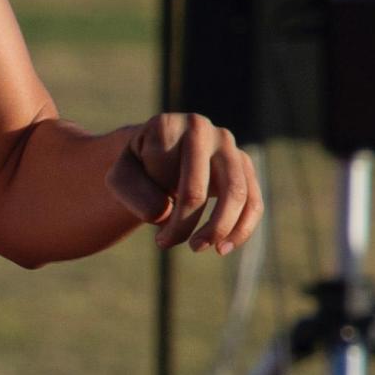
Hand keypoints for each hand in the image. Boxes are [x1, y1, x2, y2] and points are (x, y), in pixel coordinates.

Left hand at [106, 113, 263, 255]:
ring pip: (236, 194)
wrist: (159, 159)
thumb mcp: (120, 178)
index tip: (145, 216)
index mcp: (167, 126)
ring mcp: (228, 145)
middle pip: (199, 187)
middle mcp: (201, 129)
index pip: (163, 176)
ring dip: (217, 230)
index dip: (152, 205)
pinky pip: (253, 201)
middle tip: (165, 243)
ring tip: (197, 248)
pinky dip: (242, 229)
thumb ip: (134, 192)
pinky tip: (222, 248)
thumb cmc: (139, 169)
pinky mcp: (244, 165)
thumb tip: (166, 213)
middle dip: (183, 225)